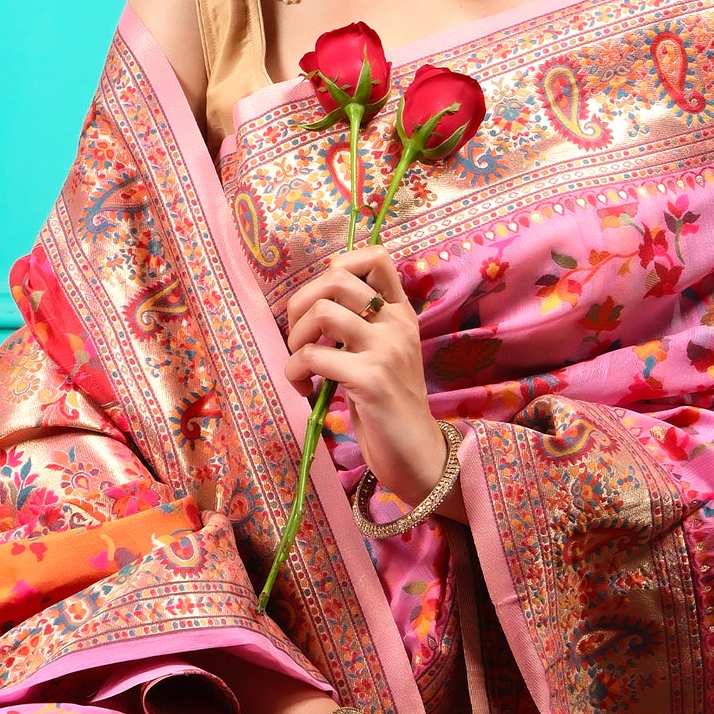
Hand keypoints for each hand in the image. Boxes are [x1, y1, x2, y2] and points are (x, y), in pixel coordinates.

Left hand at [283, 245, 448, 506]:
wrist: (418, 456)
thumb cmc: (389, 408)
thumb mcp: (382, 356)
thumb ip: (360, 327)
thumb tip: (314, 304)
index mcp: (401, 314)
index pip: (376, 257)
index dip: (339, 265)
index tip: (321, 300)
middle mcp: (397, 324)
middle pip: (336, 279)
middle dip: (300, 304)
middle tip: (298, 337)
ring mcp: (386, 350)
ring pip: (322, 312)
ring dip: (296, 338)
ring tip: (301, 364)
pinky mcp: (371, 380)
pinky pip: (314, 357)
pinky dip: (296, 372)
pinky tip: (305, 390)